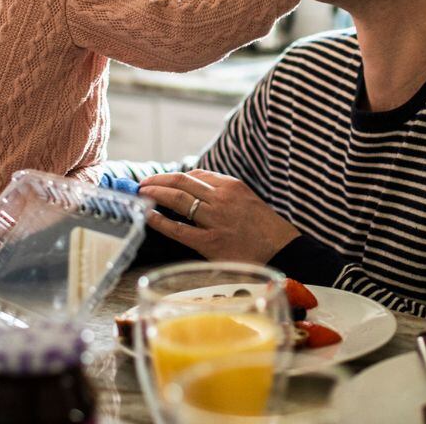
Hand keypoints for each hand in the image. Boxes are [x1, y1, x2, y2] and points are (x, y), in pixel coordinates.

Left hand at [138, 169, 300, 263]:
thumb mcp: (247, 200)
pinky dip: (160, 221)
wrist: (284, 251)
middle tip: (143, 184)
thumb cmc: (266, 228)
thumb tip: (196, 191)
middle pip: (182, 181)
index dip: (174, 176)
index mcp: (231, 186)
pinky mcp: (211, 242)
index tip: (162, 179)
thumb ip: (224, 194)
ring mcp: (215, 219)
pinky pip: (179, 229)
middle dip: (158, 180)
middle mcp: (222, 198)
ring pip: (178, 199)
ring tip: (141, 194)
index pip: (196, 174)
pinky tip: (148, 216)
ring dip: (155, 194)